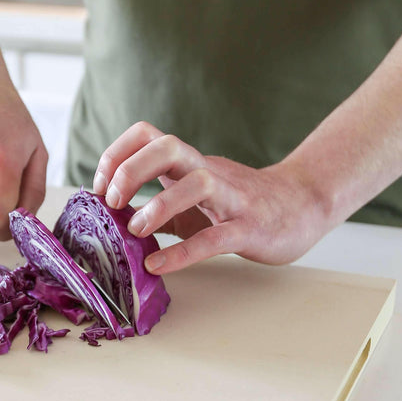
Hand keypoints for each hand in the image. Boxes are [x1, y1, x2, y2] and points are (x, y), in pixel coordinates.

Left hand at [93, 122, 331, 273]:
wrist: (303, 206)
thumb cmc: (239, 204)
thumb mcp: (192, 201)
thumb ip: (158, 208)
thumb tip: (114, 223)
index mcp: (189, 163)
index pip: (147, 134)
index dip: (117, 153)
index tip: (98, 186)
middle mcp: (208, 172)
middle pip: (167, 146)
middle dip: (131, 169)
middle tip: (112, 202)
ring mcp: (231, 198)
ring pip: (197, 183)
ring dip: (158, 205)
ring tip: (135, 231)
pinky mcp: (249, 228)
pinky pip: (216, 238)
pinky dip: (183, 253)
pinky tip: (158, 266)